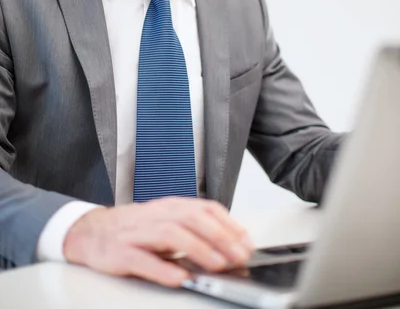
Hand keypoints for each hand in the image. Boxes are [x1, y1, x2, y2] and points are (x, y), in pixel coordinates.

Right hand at [63, 197, 252, 286]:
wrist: (91, 232)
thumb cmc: (134, 230)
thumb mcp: (165, 223)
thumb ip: (192, 230)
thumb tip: (228, 245)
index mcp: (170, 206)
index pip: (205, 208)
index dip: (229, 224)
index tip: (246, 242)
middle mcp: (156, 215)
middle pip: (192, 218)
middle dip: (220, 237)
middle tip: (238, 256)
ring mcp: (138, 232)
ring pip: (172, 234)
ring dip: (198, 249)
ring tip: (216, 265)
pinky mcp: (121, 252)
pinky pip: (143, 259)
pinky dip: (163, 269)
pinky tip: (179, 278)